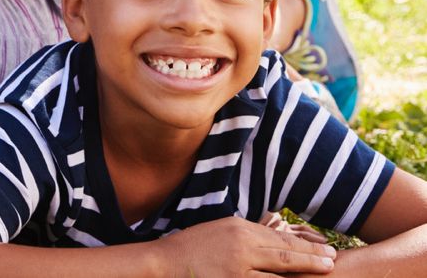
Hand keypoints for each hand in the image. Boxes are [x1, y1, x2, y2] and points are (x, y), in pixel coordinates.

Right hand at [162, 216, 336, 276]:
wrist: (166, 262)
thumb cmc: (194, 247)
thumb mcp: (222, 232)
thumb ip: (248, 237)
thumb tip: (276, 244)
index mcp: (239, 228)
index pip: (280, 237)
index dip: (306, 245)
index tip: (326, 249)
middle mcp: (242, 246)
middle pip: (285, 255)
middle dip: (312, 260)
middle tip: (334, 262)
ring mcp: (238, 269)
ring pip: (280, 275)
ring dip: (303, 277)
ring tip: (324, 276)